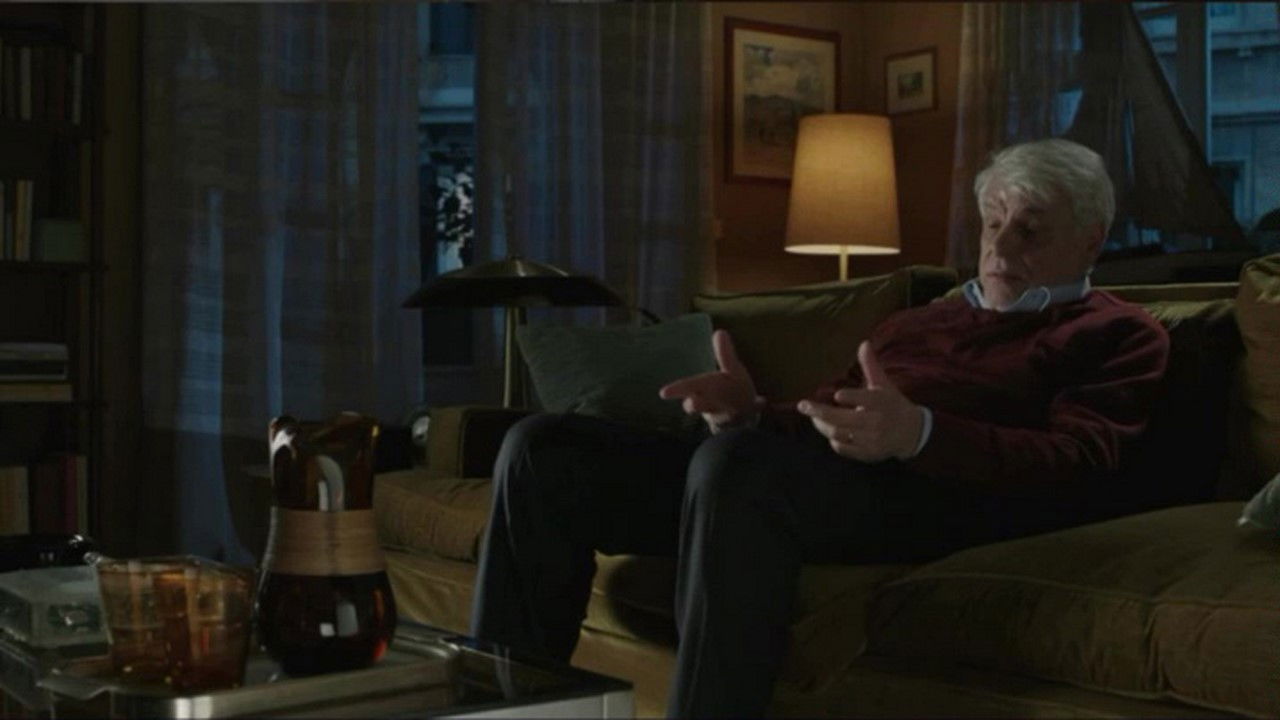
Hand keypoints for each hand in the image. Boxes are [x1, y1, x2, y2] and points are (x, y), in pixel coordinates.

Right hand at [659, 330, 758, 432]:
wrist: (746, 413)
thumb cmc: (732, 389)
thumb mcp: (732, 369)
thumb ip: (725, 353)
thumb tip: (720, 331)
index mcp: (706, 386)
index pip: (689, 386)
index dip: (677, 389)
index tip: (663, 393)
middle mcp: (709, 402)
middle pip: (699, 403)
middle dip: (697, 403)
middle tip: (692, 403)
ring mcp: (720, 414)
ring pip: (715, 413)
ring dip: (718, 411)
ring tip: (726, 407)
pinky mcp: (731, 422)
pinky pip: (737, 418)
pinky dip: (749, 409)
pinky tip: (762, 402)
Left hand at [797, 341, 923, 461]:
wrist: (912, 432)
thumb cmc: (892, 404)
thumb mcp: (883, 384)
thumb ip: (870, 366)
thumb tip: (864, 343)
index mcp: (881, 402)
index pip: (864, 399)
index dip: (850, 398)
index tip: (837, 395)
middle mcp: (876, 421)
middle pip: (843, 418)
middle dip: (820, 412)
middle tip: (803, 406)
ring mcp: (871, 439)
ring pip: (839, 433)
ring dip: (822, 426)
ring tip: (813, 418)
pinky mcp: (868, 453)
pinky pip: (843, 448)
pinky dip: (833, 440)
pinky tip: (829, 431)